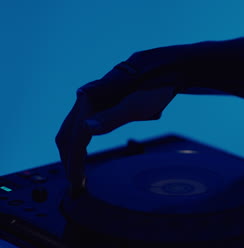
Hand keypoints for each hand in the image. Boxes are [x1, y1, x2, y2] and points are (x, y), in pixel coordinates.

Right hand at [55, 57, 178, 193]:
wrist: (163, 70)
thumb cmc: (153, 88)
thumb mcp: (137, 106)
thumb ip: (113, 118)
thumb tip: (86, 129)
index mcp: (90, 101)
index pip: (75, 138)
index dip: (73, 163)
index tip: (76, 184)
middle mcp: (85, 101)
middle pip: (67, 136)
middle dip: (68, 162)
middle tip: (76, 186)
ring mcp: (90, 102)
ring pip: (71, 132)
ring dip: (71, 155)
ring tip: (78, 176)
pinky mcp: (98, 105)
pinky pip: (81, 128)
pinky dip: (79, 145)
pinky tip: (84, 155)